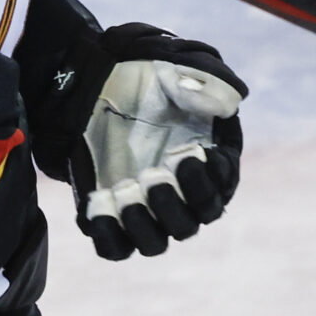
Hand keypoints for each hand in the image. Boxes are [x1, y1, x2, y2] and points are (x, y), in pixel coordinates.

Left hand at [67, 26, 245, 260]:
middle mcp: (178, 195)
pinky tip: (100, 211)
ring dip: (145, 225)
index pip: (221, 189)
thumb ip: (205, 84)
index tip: (194, 157)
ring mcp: (143, 208)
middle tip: (156, 176)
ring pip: (155, 241)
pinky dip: (110, 237)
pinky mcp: (109, 213)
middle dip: (177, 204)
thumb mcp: (175, 69)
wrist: (91, 83)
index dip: (212, 181)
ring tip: (127, 196)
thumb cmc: (143, 78)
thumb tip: (224, 106)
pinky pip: (114, 245)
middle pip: (191, 223)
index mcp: (205, 167)